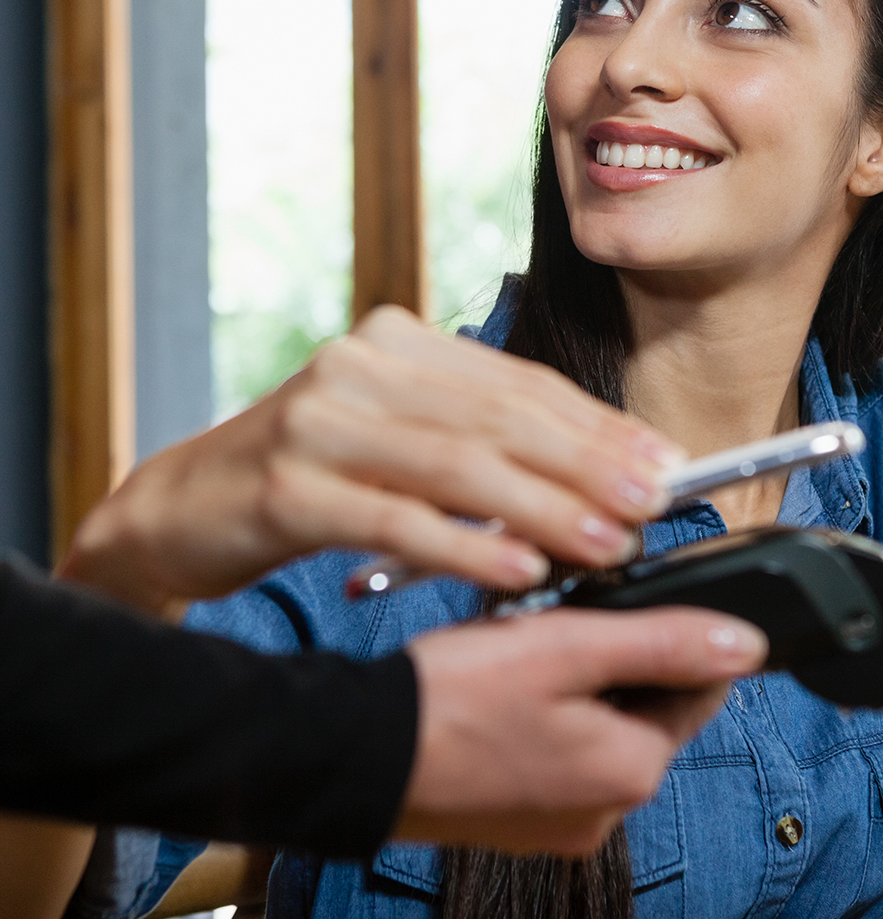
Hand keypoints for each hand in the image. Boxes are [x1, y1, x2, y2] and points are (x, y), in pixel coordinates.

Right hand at [61, 306, 682, 610]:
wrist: (183, 508)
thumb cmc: (312, 479)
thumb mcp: (400, 442)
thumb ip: (483, 445)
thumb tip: (598, 479)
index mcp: (400, 344)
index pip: (518, 384)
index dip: (597, 425)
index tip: (662, 464)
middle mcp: (362, 366)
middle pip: (498, 418)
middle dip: (587, 464)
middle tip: (653, 503)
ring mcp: (319, 420)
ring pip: (456, 465)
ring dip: (544, 508)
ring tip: (607, 543)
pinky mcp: (286, 483)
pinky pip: (395, 517)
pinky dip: (465, 548)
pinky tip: (520, 574)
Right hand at [395, 606, 767, 855]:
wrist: (355, 756)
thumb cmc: (451, 701)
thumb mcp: (567, 647)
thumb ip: (663, 642)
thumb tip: (747, 643)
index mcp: (633, 769)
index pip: (701, 690)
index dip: (674, 637)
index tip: (631, 607)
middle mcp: (608, 810)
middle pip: (649, 709)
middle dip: (617, 659)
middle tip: (559, 626)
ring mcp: (562, 822)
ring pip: (601, 728)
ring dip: (580, 686)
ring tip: (525, 653)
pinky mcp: (523, 821)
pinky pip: (560, 755)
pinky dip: (545, 718)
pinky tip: (504, 693)